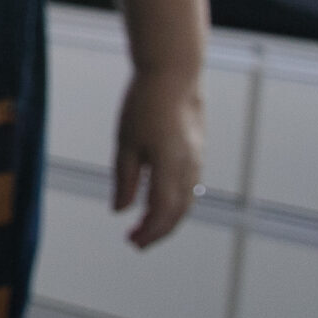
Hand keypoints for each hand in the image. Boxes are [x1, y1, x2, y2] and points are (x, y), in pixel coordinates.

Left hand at [113, 69, 204, 248]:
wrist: (174, 75)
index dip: (150, 231)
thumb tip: (120, 211)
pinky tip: (159, 204)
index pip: (163, 211)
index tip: (132, 242)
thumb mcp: (125, 142)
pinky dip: (176, 203)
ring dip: (167, 219)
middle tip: (135, 242)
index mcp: (170, 166)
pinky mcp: (196, 153)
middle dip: (158, 231)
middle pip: (177, 212)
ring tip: (144, 227)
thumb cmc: (144, 105)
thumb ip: (125, 179)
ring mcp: (196, 160)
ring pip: (186, 201)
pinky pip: (189, 187)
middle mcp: (189, 168)